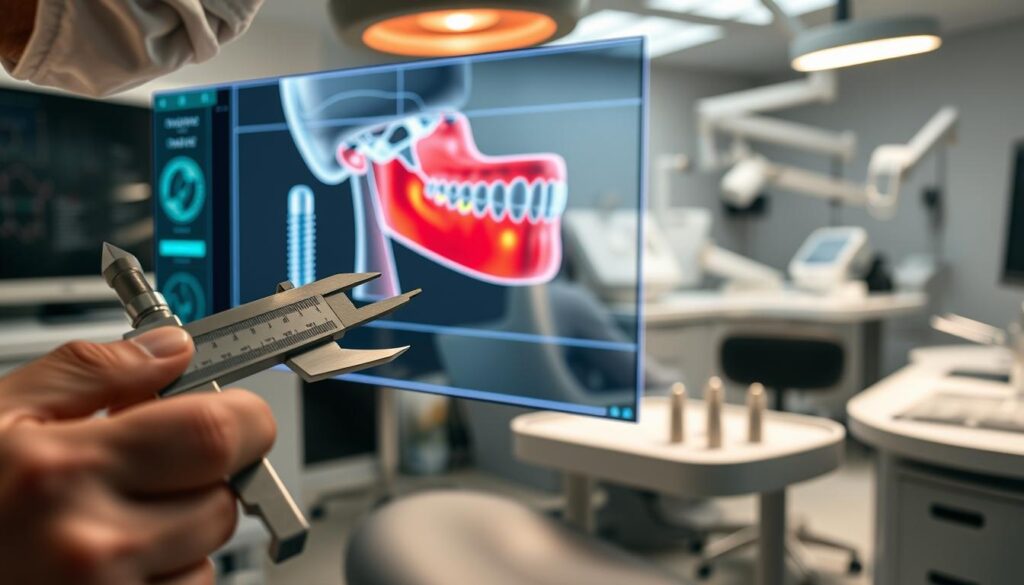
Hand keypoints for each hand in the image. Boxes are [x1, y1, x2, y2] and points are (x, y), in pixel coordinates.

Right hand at [0, 327, 275, 584]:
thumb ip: (86, 373)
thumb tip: (171, 349)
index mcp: (63, 473)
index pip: (220, 434)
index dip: (243, 418)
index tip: (236, 416)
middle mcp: (92, 549)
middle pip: (223, 499)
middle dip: (200, 478)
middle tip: (148, 472)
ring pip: (206, 558)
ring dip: (178, 537)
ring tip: (107, 527)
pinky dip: (161, 581)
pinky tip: (105, 570)